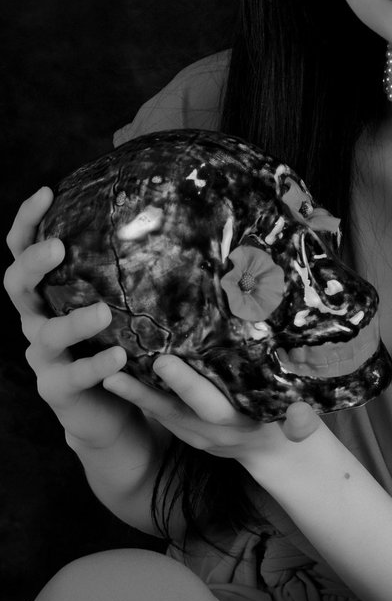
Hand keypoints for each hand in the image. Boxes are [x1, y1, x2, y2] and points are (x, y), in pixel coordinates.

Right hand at [4, 187, 141, 449]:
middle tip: (57, 246)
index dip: (27, 221)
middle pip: (17, 286)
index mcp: (46, 291)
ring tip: (102, 311)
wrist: (111, 409)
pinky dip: (96, 366)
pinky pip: (73, 376)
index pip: (23, 249)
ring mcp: (43, 355)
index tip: (47, 192)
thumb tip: (165, 213)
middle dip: (32, 264)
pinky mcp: (56, 389)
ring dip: (72, 321)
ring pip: (46, 334)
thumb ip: (124, 269)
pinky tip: (119, 358)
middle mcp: (36, 318)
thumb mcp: (116, 300)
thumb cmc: (116, 341)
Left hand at [101, 355, 322, 466]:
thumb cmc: (293, 428)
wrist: (280, 455)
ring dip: (133, 397)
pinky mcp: (188, 431)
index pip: (208, 404)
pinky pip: (162, 414)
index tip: (163, 362)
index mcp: (238, 424)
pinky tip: (122, 375)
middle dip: (144, 393)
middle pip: (173, 412)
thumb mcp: (302, 429)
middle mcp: (212, 432)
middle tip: (114, 371)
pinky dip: (142, 397)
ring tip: (103, 373)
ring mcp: (197, 435)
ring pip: (161, 414)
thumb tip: (302, 418)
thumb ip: (301, 425)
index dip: (185, 385)